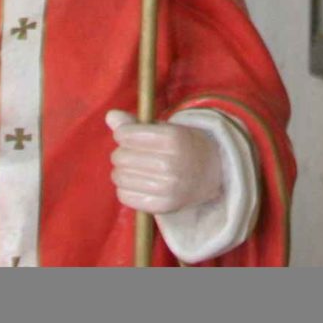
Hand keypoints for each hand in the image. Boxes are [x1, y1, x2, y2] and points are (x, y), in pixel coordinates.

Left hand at [106, 111, 224, 216]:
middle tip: (132, 154)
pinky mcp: (163, 206)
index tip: (128, 136)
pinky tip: (136, 183)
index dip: (122, 134)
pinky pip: (125, 196)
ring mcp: (168, 187)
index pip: (127, 136)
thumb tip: (110, 116)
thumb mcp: (165, 129)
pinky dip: (125, 189)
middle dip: (121, 153)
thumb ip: (136, 124)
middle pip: (121, 157)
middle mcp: (171, 163)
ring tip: (133, 169)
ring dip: (121, 171)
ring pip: (120, 177)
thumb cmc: (182, 146)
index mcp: (173, 138)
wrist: (212, 172)